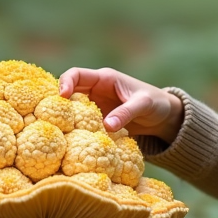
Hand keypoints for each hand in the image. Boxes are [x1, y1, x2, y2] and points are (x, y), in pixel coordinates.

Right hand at [58, 67, 183, 142]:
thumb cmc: (155, 103)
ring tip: (61, 132)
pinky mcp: (98, 122)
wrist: (163, 116)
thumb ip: (126, 113)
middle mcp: (95, 91)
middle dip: (59, 104)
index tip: (62, 96)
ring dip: (67, 120)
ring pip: (72, 111)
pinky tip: (75, 142)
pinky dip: (77, 131)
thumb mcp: (143, 105)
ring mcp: (95, 107)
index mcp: (104, 79)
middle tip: (54, 118)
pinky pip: (82, 125)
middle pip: (68, 94)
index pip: (76, 74)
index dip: (65, 82)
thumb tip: (106, 126)